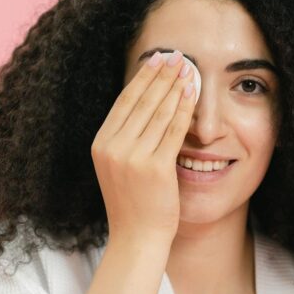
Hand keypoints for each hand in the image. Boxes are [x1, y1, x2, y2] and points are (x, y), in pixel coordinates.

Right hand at [91, 50, 197, 243]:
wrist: (137, 238)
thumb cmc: (133, 205)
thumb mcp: (119, 168)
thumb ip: (126, 141)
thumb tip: (143, 110)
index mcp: (101, 144)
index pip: (124, 102)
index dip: (142, 78)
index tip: (155, 60)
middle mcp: (112, 147)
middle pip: (141, 101)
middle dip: (161, 75)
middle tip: (176, 54)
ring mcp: (132, 157)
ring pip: (158, 112)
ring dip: (175, 86)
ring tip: (187, 68)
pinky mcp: (154, 167)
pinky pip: (173, 130)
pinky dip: (184, 109)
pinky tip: (192, 93)